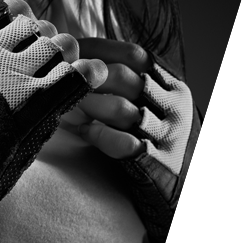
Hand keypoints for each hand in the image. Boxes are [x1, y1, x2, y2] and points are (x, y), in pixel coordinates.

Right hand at [0, 0, 106, 230]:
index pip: (13, 9)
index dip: (25, 22)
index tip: (25, 39)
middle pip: (40, 27)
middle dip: (48, 41)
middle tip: (46, 63)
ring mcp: (14, 76)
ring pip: (61, 46)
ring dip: (67, 59)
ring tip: (62, 74)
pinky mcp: (35, 105)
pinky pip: (77, 74)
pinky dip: (89, 73)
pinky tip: (91, 78)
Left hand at [68, 37, 235, 242]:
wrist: (187, 192)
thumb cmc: (156, 141)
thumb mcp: (151, 105)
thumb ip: (125, 84)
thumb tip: (78, 58)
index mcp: (170, 86)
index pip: (134, 56)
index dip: (98, 51)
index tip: (68, 50)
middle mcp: (173, 106)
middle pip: (124, 78)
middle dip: (85, 77)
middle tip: (56, 78)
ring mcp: (167, 134)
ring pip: (121, 109)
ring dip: (87, 105)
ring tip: (63, 105)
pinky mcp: (158, 162)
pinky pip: (124, 144)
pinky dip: (98, 135)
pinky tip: (82, 131)